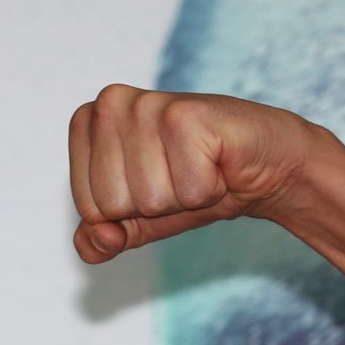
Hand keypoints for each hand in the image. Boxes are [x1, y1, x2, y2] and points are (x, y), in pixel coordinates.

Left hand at [69, 87, 316, 263]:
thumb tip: (99, 240)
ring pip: (148, 199)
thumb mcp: (135, 221)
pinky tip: (217, 163)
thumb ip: (100, 239)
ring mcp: (146, 105)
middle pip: (112, 204)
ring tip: (198, 167)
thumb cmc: (190, 184)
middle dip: (153, 206)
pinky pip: (187, 191)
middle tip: (178, 176)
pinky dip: (208, 189)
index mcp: (86, 122)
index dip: (125, 212)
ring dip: (182, 197)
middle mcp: (109, 104)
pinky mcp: (186, 115)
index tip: (152, 182)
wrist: (258, 166)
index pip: (88, 208)